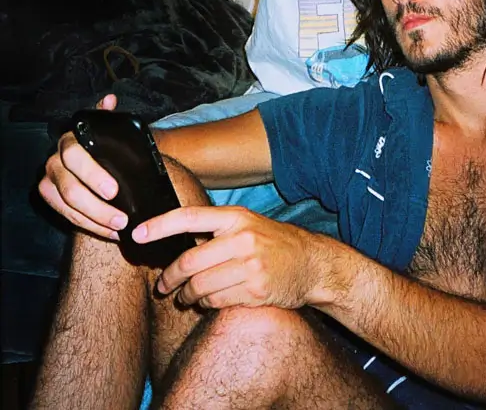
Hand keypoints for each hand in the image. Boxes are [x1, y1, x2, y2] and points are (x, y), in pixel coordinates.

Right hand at [38, 93, 128, 240]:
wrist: (92, 158)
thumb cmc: (102, 143)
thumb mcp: (106, 127)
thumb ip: (107, 117)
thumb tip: (109, 100)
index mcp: (70, 141)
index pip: (75, 157)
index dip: (93, 175)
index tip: (114, 191)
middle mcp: (55, 161)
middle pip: (71, 189)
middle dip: (97, 207)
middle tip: (122, 218)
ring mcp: (50, 181)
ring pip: (68, 207)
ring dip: (95, 221)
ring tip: (120, 228)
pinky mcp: (50, 198)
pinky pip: (67, 217)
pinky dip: (90, 226)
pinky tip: (110, 231)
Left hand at [135, 205, 320, 309]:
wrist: (312, 263)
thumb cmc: (273, 243)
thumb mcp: (247, 225)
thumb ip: (216, 231)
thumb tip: (174, 241)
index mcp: (236, 217)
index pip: (189, 217)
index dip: (160, 225)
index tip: (137, 234)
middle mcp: (242, 238)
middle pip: (189, 260)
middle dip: (169, 277)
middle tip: (163, 286)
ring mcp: (250, 265)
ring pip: (199, 286)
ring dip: (186, 296)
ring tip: (185, 297)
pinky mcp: (255, 290)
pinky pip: (216, 301)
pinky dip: (205, 305)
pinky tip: (208, 302)